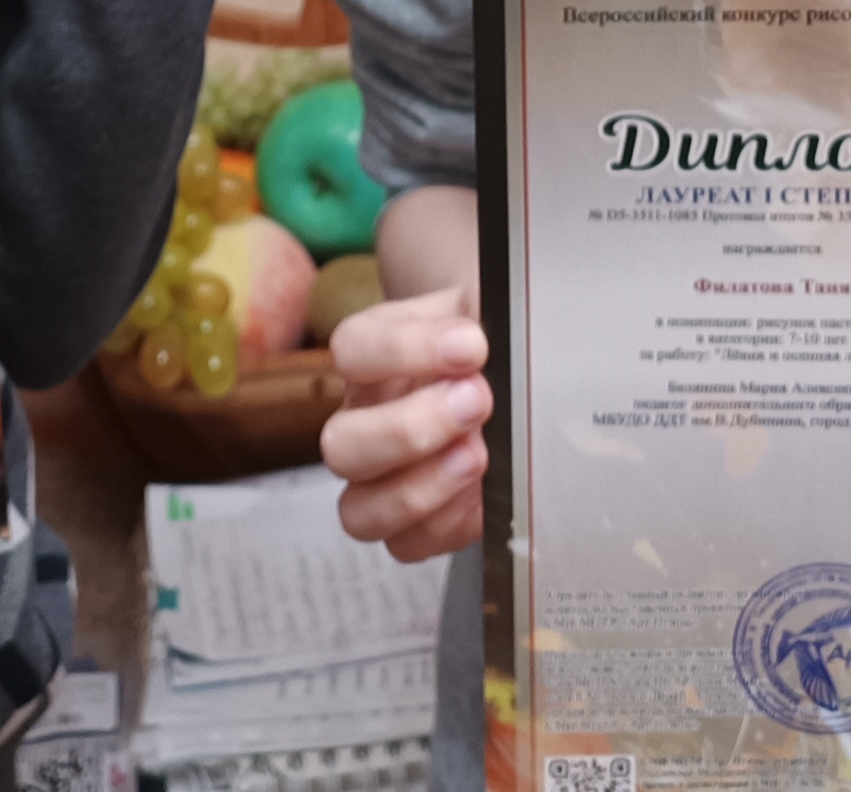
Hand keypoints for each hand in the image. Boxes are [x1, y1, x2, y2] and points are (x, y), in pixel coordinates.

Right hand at [323, 291, 488, 561]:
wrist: (511, 369)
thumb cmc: (491, 336)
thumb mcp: (489, 305)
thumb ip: (489, 311)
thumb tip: (498, 335)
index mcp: (370, 356)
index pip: (353, 349)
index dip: (407, 350)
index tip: (473, 344)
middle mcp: (362, 420)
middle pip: (339, 445)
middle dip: (411, 429)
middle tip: (477, 403)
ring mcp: (378, 480)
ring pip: (358, 511)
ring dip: (420, 491)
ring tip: (479, 457)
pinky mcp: (410, 526)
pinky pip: (406, 545)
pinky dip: (447, 524)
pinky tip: (485, 492)